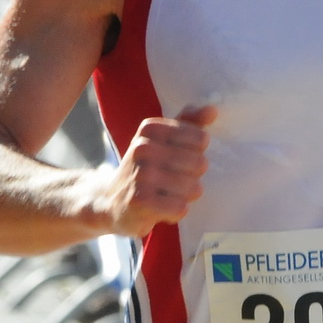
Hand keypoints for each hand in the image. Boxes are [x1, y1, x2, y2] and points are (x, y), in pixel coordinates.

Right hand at [87, 106, 215, 236]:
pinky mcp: (140, 201)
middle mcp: (143, 148)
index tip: (176, 160)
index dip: (196, 154)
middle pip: (200, 163)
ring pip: (194, 188)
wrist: (109, 202)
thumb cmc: (146, 168)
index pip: (201, 138)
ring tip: (166, 195)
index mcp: (151, 128)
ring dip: (185, 197)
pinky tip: (161, 209)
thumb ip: (190, 123)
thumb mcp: (163, 140)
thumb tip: (212, 110)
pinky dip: (175, 212)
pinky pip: (181, 207)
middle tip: (171, 182)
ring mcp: (141, 175)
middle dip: (192, 178)